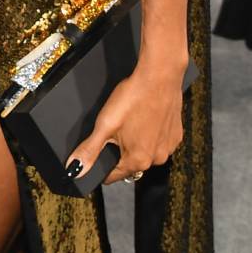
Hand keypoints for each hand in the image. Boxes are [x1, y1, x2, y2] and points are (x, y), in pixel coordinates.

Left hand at [65, 62, 184, 185]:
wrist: (160, 76)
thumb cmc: (134, 97)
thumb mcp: (105, 124)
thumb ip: (89, 149)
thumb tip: (75, 169)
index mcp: (138, 160)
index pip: (114, 176)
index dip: (102, 167)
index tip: (98, 157)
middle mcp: (157, 158)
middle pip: (130, 163)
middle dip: (119, 151)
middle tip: (114, 130)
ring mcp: (169, 146)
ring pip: (145, 152)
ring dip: (136, 143)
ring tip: (131, 121)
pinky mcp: (176, 134)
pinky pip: (158, 141)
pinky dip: (151, 134)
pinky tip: (145, 118)